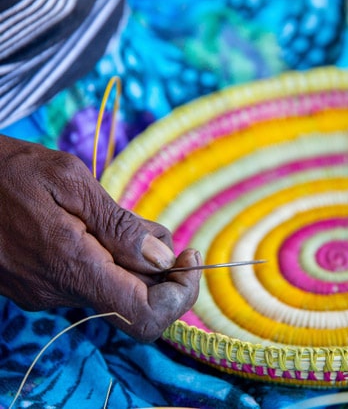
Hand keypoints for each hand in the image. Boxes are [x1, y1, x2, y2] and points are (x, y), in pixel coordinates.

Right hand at [0, 135, 200, 341]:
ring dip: (130, 262)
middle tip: (154, 230)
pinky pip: (86, 282)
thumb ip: (119, 226)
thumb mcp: (70, 181)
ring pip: (111, 291)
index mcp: (71, 268)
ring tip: (116, 221)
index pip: (145, 316)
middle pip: (133, 303)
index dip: (179, 294)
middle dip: (158, 270)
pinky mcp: (35, 286)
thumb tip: (162, 258)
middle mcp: (58, 292)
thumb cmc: (7, 170)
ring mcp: (43, 293)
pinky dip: (105, 260)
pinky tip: (92, 228)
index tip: (188, 256)